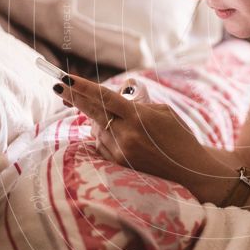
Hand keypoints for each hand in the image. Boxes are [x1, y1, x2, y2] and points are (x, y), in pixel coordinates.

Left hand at [52, 74, 232, 197]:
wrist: (191, 171)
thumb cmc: (180, 137)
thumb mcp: (164, 112)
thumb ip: (137, 103)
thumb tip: (114, 96)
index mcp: (139, 117)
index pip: (104, 98)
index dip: (82, 87)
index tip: (65, 78)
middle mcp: (126, 135)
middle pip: (92, 112)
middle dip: (74, 98)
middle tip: (58, 85)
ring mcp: (121, 152)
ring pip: (96, 129)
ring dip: (99, 121)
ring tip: (122, 124)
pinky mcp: (119, 166)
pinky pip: (101, 145)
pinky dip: (105, 137)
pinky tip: (120, 138)